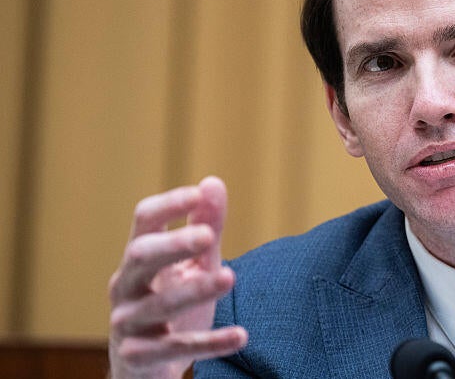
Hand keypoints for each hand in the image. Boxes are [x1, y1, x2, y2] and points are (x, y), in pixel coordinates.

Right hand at [108, 177, 247, 378]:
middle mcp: (125, 287)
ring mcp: (128, 323)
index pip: (143, 222)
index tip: (197, 193)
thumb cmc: (172, 305)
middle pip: (140, 257)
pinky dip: (210, 342)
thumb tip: (213, 182)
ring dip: (195, 290)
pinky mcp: (138, 357)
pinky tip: (241, 336)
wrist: (146, 367)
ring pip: (159, 304)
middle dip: (173, 246)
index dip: (167, 206)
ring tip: (230, 276)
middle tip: (209, 237)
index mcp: (138, 259)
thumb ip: (205, 226)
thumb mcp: (193, 265)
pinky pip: (174, 348)